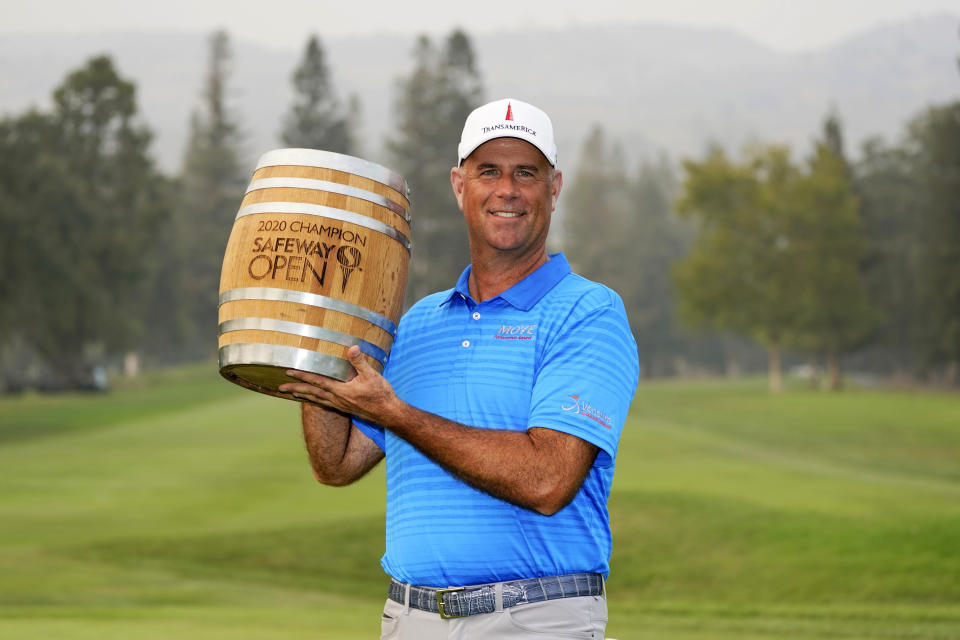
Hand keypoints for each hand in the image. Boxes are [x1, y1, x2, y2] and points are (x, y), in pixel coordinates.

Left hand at [278, 345, 400, 425]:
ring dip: (303, 395)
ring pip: (316, 400)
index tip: (289, 371)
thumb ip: (360, 361)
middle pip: (312, 393)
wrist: (388, 413)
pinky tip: (313, 400)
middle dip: (296, 388)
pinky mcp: (344, 408)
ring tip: (292, 393)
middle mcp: (337, 399)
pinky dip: (315, 401)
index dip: (302, 376)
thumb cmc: (380, 394)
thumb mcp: (372, 375)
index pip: (317, 381)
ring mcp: (340, 405)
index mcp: (341, 391)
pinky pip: (324, 404)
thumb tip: (352, 348)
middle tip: (281, 387)